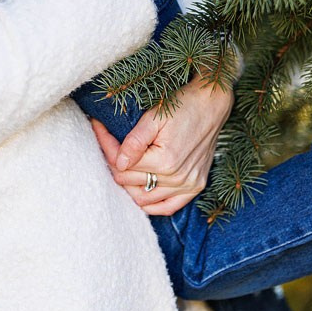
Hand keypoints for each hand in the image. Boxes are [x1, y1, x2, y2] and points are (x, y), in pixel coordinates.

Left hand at [91, 73, 234, 216]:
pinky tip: (141, 190)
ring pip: (144, 198)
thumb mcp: (155, 116)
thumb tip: (118, 163)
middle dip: (114, 163)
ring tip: (123, 166)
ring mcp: (188, 185)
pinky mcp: (196, 186)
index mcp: (165, 160)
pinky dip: (151, 204)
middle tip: (108, 144)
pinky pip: (168, 207)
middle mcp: (177, 178)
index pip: (121, 165)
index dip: (106, 148)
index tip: (99, 130)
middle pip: (130, 182)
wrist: (212, 102)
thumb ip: (135, 141)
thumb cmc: (183, 105)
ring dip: (129, 184)